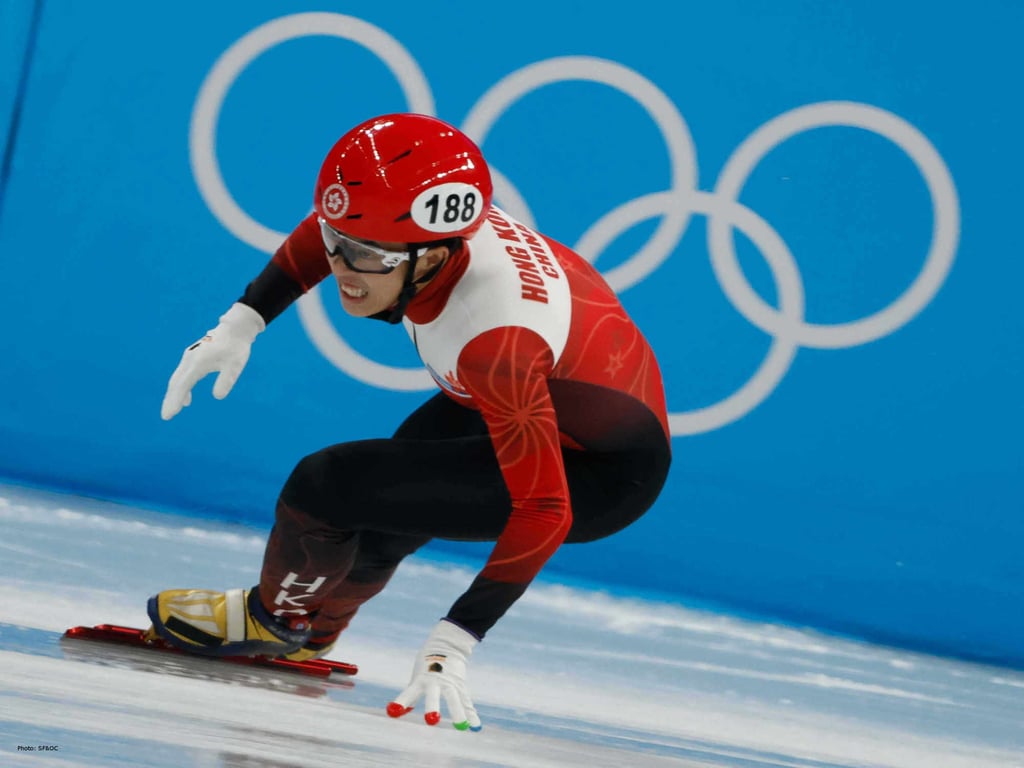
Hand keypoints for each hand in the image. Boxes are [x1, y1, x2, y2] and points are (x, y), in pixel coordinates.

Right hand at [160, 302, 264, 419]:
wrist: (235, 329)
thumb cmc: (236, 347)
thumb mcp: (234, 366)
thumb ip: (226, 381)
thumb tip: (217, 396)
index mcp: (197, 363)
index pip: (182, 386)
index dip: (174, 401)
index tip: (169, 415)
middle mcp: (189, 359)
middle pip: (176, 383)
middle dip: (170, 400)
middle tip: (166, 417)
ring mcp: (189, 357)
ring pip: (178, 378)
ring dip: (175, 394)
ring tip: (173, 410)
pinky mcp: (193, 356)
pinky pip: (183, 374)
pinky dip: (182, 387)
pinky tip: (187, 399)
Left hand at [386, 619, 481, 730]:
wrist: (447, 644)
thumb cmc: (427, 663)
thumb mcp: (417, 677)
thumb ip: (412, 694)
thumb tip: (402, 712)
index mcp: (420, 679)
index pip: (409, 693)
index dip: (401, 702)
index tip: (392, 712)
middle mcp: (435, 682)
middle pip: (434, 696)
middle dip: (433, 707)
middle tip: (431, 721)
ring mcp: (449, 683)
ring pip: (454, 698)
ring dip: (458, 713)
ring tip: (461, 727)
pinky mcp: (460, 684)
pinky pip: (466, 701)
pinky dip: (471, 714)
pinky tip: (475, 727)